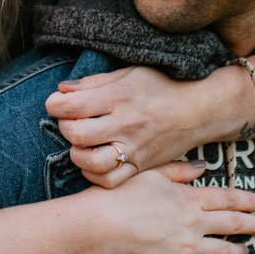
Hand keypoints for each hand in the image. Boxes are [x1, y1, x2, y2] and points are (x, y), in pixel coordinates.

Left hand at [46, 66, 242, 187]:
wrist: (199, 110)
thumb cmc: (162, 87)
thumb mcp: (129, 73)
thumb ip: (94, 82)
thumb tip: (61, 90)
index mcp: (121, 97)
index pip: (74, 106)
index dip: (55, 105)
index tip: (55, 103)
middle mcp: (127, 125)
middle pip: (78, 135)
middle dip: (65, 127)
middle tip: (70, 121)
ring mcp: (135, 149)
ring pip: (92, 163)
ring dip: (77, 154)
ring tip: (81, 144)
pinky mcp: (141, 166)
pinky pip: (110, 180)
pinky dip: (94, 174)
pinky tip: (93, 161)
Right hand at [86, 160, 254, 253]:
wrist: (104, 227)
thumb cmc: (122, 196)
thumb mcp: (151, 173)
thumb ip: (179, 170)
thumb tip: (202, 167)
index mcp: (190, 198)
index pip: (228, 199)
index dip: (247, 201)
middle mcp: (195, 223)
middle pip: (233, 224)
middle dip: (252, 225)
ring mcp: (189, 247)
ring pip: (225, 250)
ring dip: (239, 250)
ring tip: (246, 250)